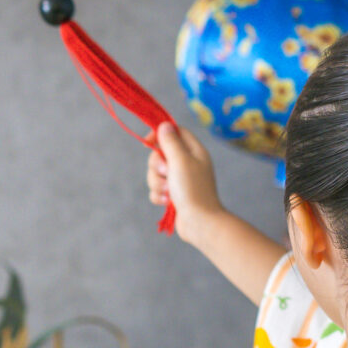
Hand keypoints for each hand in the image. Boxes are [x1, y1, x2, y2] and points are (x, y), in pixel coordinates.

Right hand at [149, 122, 222, 246]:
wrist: (199, 223)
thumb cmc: (192, 190)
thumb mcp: (180, 160)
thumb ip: (170, 142)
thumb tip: (164, 125)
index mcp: (194, 151)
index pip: (175, 132)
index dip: (160, 134)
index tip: (148, 142)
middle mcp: (188, 163)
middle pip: (161, 153)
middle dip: (156, 165)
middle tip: (166, 174)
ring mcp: (180, 180)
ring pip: (156, 173)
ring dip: (157, 183)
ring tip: (168, 193)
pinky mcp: (174, 195)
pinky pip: (157, 189)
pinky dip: (159, 195)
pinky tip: (167, 202)